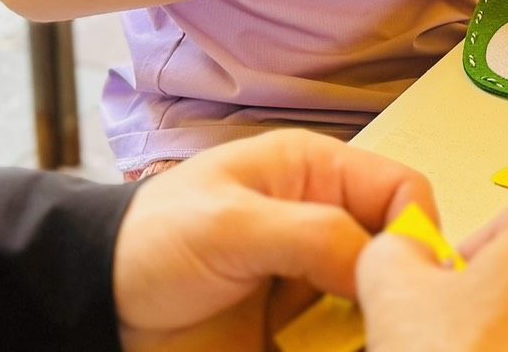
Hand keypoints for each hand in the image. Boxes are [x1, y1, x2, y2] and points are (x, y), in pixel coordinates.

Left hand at [113, 130, 435, 351]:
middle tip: (378, 325)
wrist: (93, 305)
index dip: (415, 231)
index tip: (401, 281)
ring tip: (343, 344)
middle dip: (396, 291)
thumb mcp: (230, 224)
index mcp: (316, 173)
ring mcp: (314, 282)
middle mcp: (325, 224)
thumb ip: (312, 234)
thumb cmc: (151, 241)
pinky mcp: (300, 332)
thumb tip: (382, 265)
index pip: (402, 190)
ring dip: (373, 330)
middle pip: (397, 254)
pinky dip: (348, 349)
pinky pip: (346, 342)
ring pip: (378, 306)